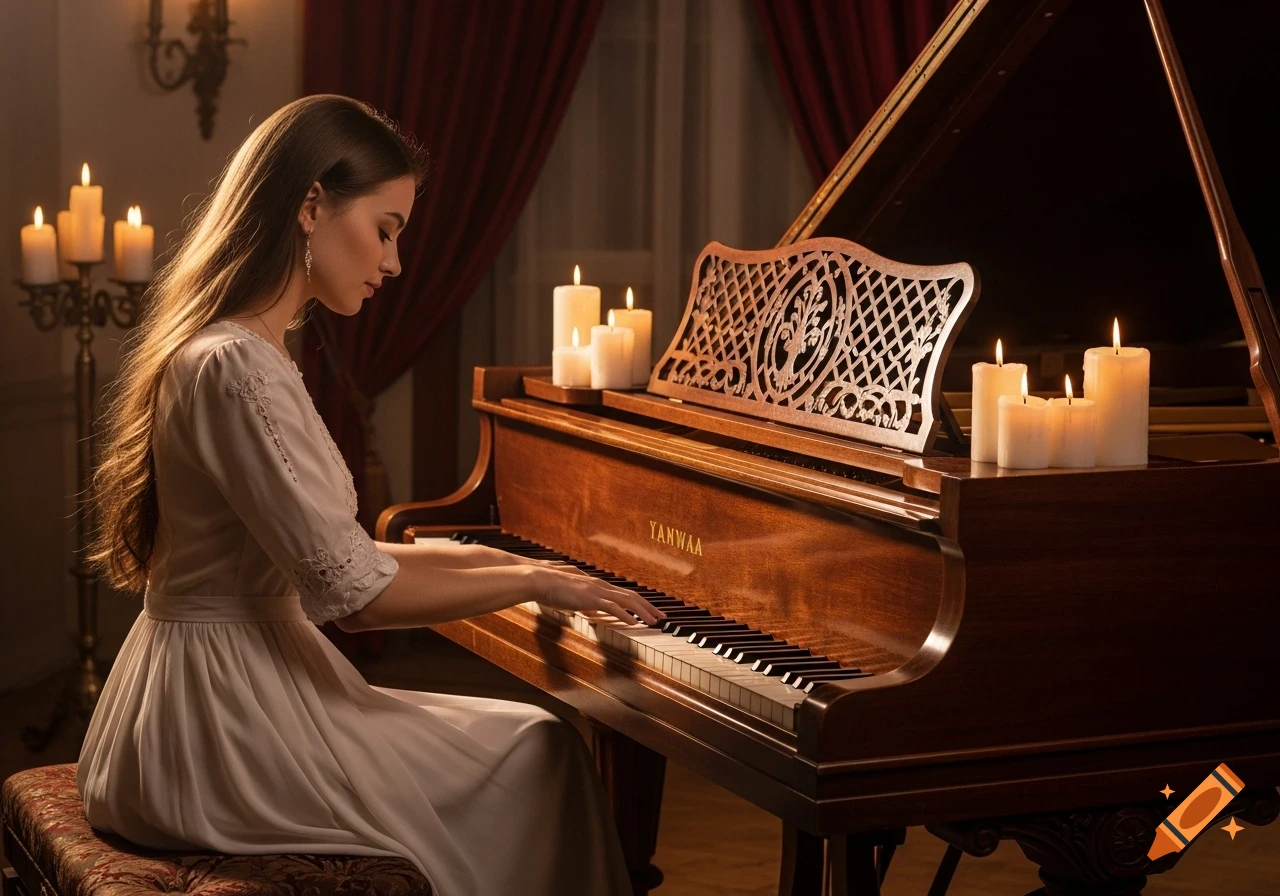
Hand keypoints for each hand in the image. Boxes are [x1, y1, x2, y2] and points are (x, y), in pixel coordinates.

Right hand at [532, 565, 666, 626]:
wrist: (540, 580)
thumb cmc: (552, 589)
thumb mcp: (572, 597)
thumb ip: (584, 602)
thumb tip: (590, 609)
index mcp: (598, 586)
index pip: (625, 594)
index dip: (640, 603)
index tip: (651, 612)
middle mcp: (601, 586)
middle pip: (632, 596)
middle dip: (650, 608)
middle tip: (662, 618)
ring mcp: (597, 591)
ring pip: (627, 601)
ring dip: (643, 612)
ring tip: (654, 622)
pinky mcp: (590, 598)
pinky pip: (613, 607)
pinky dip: (626, 615)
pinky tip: (635, 623)